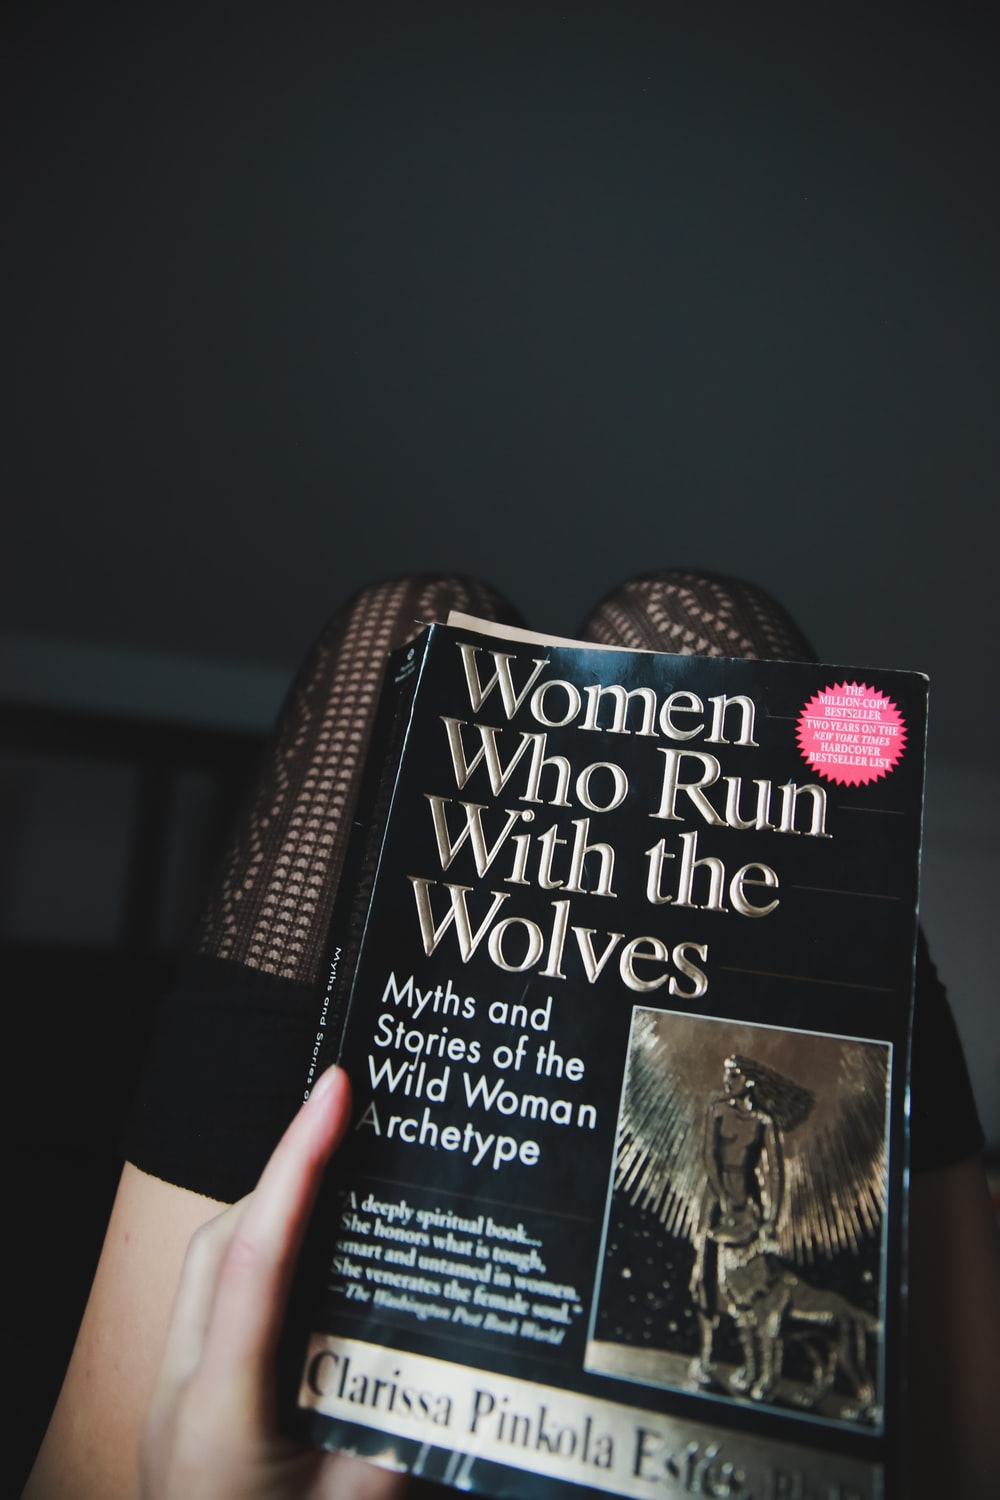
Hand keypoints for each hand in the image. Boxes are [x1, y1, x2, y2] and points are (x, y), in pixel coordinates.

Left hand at [141, 1066, 405, 1499]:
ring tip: (343, 1176)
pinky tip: (316, 1257)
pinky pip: (216, 1299)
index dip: (296, 1163)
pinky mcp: (183, 1402)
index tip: (335, 1089)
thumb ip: (411, 1433)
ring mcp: (172, 1394)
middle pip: (224, 1244)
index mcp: (220, 1413)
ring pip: (212, 1264)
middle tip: (354, 1121)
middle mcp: (181, 1389)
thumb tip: (473, 1350)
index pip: (255, 1258)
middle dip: (287, 1172)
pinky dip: (263, 1256)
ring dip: (274, 1211)